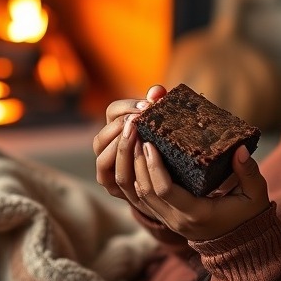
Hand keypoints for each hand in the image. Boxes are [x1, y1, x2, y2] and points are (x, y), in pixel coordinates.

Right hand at [93, 85, 166, 218]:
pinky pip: (113, 176)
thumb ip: (161, 107)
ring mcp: (108, 170)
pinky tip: (141, 156)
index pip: (112, 111)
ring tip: (140, 138)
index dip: (127, 106)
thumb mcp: (167, 127)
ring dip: (120, 145)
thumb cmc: (171, 151)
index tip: (148, 107)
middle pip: (102, 134)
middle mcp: (107, 149)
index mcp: (118, 129)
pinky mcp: (116, 188)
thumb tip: (158, 91)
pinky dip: (122, 165)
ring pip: (102, 157)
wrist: (178, 185)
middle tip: (141, 121)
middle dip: (121, 126)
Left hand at [131, 143, 271, 241]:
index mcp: (197, 213)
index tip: (149, 143)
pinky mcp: (163, 216)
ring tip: (131, 138)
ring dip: (132, 167)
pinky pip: (141, 197)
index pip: (165, 191)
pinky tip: (134, 154)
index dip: (154, 167)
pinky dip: (135, 176)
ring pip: (138, 194)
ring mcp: (167, 220)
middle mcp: (177, 219)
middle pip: (145, 190)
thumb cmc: (246, 216)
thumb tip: (239, 148)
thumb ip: (249, 172)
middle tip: (135, 132)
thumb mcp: (255, 195)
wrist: (238, 244)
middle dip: (136, 160)